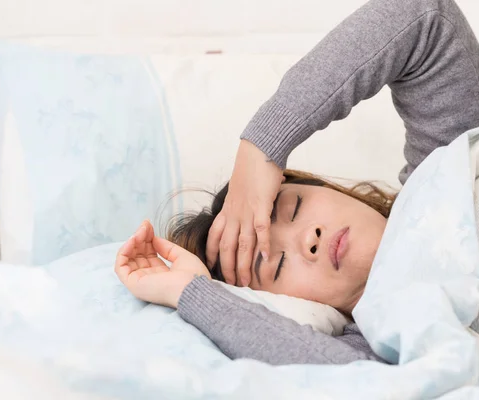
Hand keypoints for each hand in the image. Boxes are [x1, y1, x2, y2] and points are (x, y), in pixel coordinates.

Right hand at [115, 220, 209, 308]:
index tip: (148, 225)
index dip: (147, 239)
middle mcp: (150, 278)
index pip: (148, 254)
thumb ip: (166, 247)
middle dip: (140, 237)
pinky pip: (121, 266)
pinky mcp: (133, 284)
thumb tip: (154, 238)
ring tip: (140, 231)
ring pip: (128, 259)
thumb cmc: (193, 276)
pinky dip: (124, 251)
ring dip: (132, 242)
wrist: (194, 289)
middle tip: (145, 225)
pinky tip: (133, 240)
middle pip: (138, 254)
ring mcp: (140, 282)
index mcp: (162, 274)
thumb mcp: (181, 256)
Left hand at [206, 140, 281, 286]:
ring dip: (243, 264)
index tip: (212, 269)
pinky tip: (266, 259)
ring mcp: (246, 210)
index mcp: (227, 209)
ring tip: (245, 281)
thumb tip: (249, 213)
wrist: (258, 151)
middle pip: (227, 247)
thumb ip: (241, 204)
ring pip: (242, 243)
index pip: (215, 237)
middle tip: (230, 285)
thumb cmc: (251, 168)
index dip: (212, 255)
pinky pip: (261, 229)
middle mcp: (234, 213)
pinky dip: (264, 245)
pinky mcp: (261, 205)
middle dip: (227, 268)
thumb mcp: (240, 190)